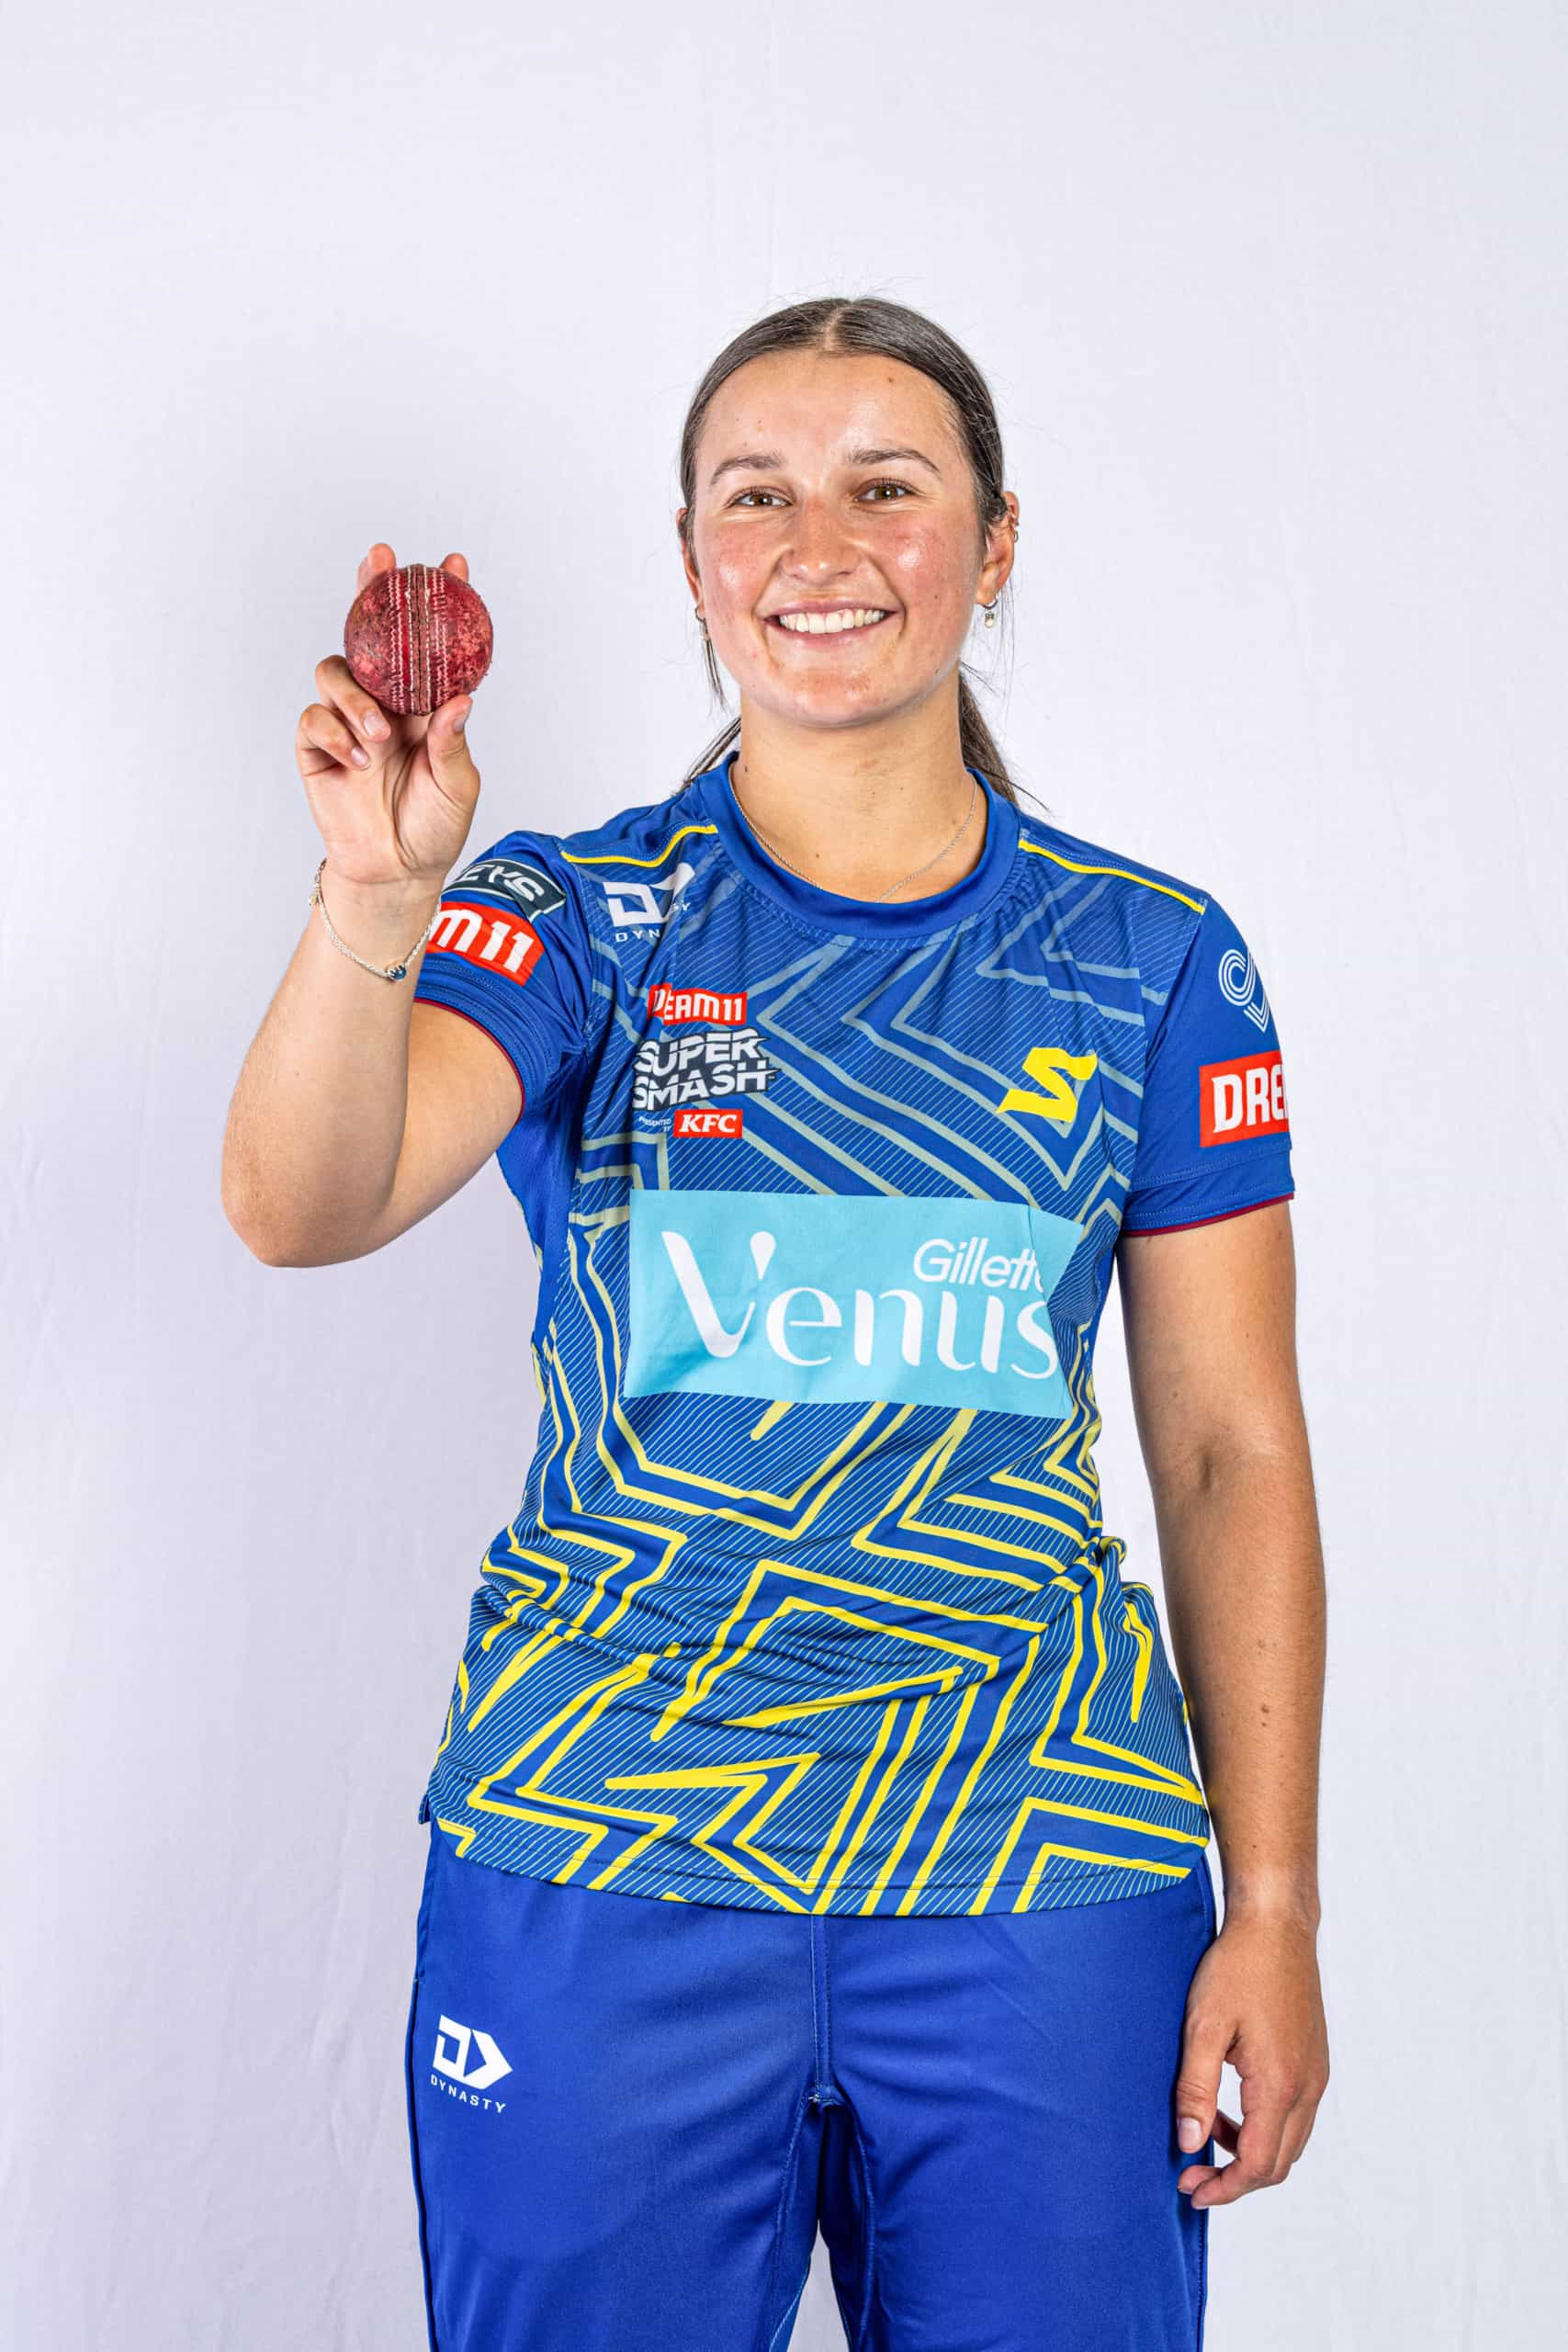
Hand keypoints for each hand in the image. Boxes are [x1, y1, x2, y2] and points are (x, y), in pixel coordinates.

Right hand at [295, 543, 482, 893]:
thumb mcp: (458, 788)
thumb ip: (453, 744)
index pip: (429, 645)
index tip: (455, 565)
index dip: (438, 604)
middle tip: (379, 560)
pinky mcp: (317, 746)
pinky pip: (313, 717)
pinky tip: (356, 761)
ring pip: (335, 670)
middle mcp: (383, 703)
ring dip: (354, 696)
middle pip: (369, 634)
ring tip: (377, 736)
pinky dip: (334, 732)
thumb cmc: (434, 828)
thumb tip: (460, 701)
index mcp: (424, 705)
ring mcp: (347, 721)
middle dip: (371, 592)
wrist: (397, 872)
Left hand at [1173, 1908, 1329, 2207]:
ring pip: (1289, 2143)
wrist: (1276, 1925)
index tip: (1189, 2189)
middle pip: (1278, 2164)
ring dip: (1250, 2154)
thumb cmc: (1237, 1968)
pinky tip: (1229, 2111)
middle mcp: (1308, 2088)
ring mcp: (1316, 2075)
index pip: (1258, 2165)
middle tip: (1192, 2177)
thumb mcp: (1202, 2026)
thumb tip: (1188, 2144)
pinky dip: (1263, 2128)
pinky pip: (1294, 2116)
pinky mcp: (1314, 2062)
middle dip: (1236, 2181)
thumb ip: (1195, 2089)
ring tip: (1204, 2139)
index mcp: (1281, 2084)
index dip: (1224, 2187)